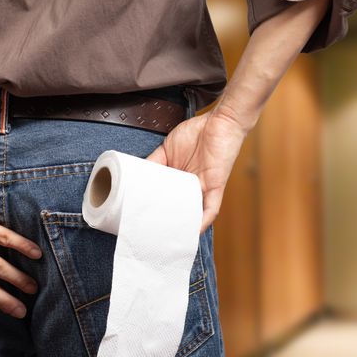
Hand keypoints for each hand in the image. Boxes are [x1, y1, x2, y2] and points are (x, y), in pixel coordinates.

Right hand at [146, 108, 248, 232]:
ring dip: (184, 224)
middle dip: (167, 220)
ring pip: (193, 212)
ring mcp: (203, 188)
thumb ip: (153, 162)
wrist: (220, 121)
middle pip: (178, 208)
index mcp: (178, 178)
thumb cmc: (197, 132)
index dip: (155, 206)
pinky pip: (212, 208)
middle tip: (151, 230)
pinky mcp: (216, 186)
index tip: (140, 215)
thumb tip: (136, 175)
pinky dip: (204, 220)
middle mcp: (190, 186)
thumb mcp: (167, 149)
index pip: (166, 197)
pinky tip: (195, 230)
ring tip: (169, 235)